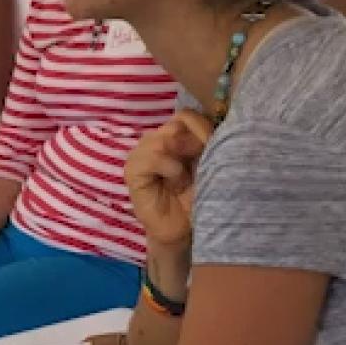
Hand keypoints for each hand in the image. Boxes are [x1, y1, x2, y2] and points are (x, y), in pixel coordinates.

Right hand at [124, 110, 211, 249]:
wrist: (184, 229)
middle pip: (176, 123)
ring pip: (163, 137)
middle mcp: (157, 139)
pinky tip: (175, 181)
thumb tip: (200, 127)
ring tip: (185, 179)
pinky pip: (152, 156)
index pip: (187, 115)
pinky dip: (169, 167)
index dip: (202, 128)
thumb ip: (205, 139)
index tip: (212, 150)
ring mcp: (141, 153)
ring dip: (181, 158)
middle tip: (201, 165)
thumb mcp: (208, 162)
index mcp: (176, 136)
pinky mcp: (132, 170)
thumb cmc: (197, 197)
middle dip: (195, 143)